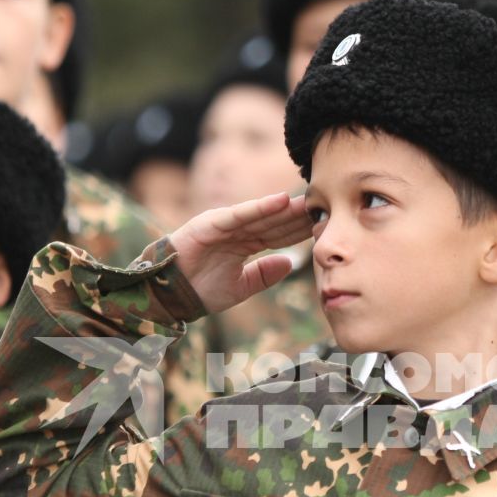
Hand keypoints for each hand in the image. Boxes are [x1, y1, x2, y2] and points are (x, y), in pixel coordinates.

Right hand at [166, 192, 313, 313]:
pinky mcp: (212, 223)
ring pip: (263, 215)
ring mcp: (226, 225)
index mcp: (246, 244)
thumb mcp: (241, 287)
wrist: (169, 295)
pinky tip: (280, 200)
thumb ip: (264, 274)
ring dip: (286, 208)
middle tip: (328, 207)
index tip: (326, 226)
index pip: (279, 235)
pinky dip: (260, 207)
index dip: (301, 231)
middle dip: (300, 216)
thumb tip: (289, 263)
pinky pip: (240, 214)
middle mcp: (238, 230)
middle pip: (276, 221)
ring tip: (310, 201)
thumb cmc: (199, 290)